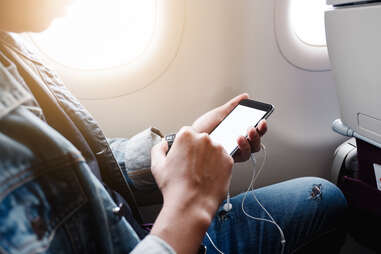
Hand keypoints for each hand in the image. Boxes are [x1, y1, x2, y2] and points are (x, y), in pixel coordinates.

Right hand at [150, 127, 233, 253]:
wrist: (191, 205)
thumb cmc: (174, 187)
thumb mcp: (157, 165)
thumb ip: (158, 149)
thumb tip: (163, 144)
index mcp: (186, 135)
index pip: (186, 134)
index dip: (184, 147)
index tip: (184, 157)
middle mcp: (204, 138)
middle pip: (201, 141)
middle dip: (197, 151)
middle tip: (191, 168)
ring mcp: (218, 149)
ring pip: (213, 150)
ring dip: (209, 158)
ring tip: (200, 174)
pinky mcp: (228, 160)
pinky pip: (223, 160)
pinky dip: (218, 167)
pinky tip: (209, 178)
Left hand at [192, 93, 267, 161]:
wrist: (189, 139)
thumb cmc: (202, 128)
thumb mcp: (219, 114)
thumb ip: (233, 106)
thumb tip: (245, 97)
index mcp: (239, 132)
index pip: (256, 130)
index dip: (262, 127)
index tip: (262, 120)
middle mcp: (239, 143)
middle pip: (256, 142)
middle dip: (258, 134)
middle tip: (253, 127)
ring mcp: (234, 152)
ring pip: (251, 150)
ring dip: (251, 141)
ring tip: (243, 133)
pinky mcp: (228, 160)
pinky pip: (240, 157)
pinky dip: (241, 148)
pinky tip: (236, 140)